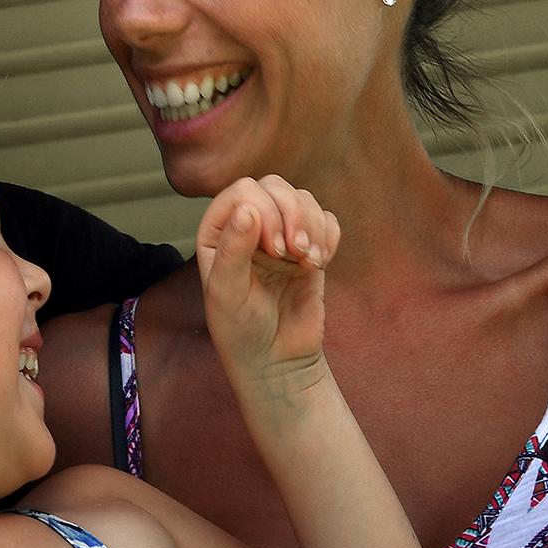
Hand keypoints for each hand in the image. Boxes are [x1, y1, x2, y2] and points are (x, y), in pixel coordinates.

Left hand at [196, 175, 338, 391]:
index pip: (243, 191)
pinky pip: (326, 221)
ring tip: (309, 261)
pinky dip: (328, 237)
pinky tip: (319, 263)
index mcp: (219, 231)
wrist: (276, 360)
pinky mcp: (309, 249)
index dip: (263, 210)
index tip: (273, 250)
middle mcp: (248, 226)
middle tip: (292, 253)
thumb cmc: (240, 329)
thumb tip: (248, 207)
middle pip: (275, 187)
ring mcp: (281, 235)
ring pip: (303, 199)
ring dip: (312, 226)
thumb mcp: (226, 293)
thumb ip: (233, 249)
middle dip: (291, 214)